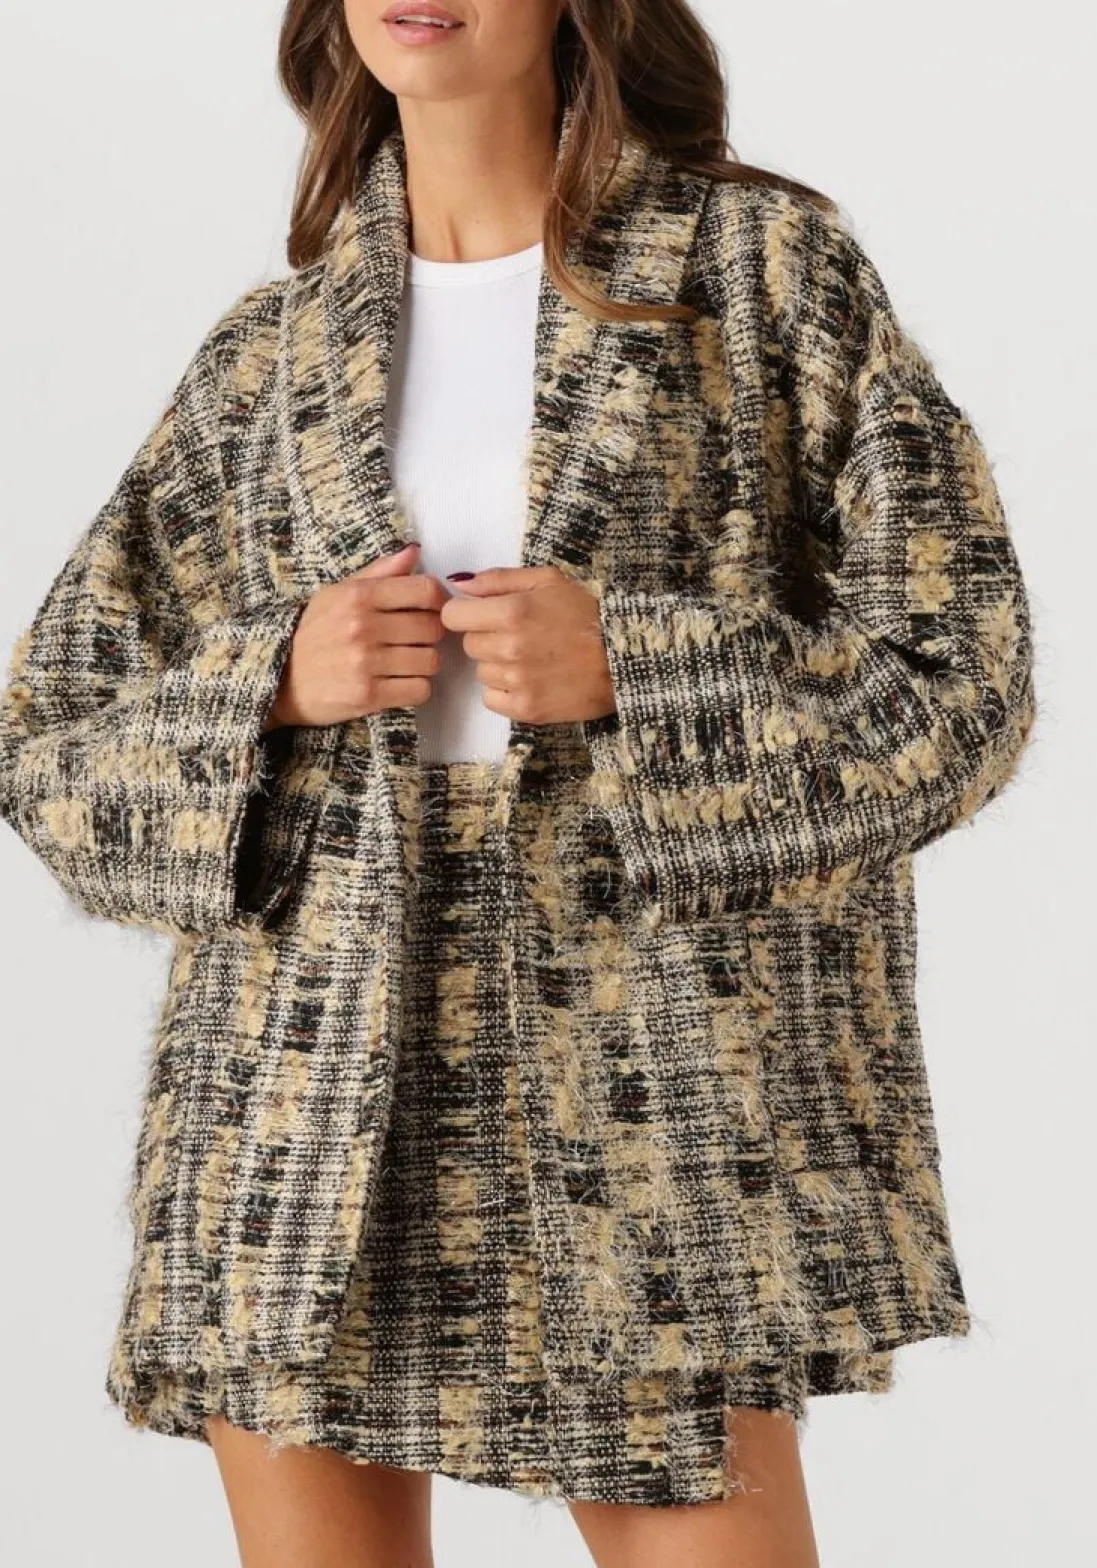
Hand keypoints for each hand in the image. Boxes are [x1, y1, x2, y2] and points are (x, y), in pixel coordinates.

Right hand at [262, 541, 446, 729]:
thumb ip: (378, 573)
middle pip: (432, 627)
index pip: (425, 591)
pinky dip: (416, 688)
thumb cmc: (313, 635)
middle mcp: (362, 627)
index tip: (433, 610)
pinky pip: (420, 690)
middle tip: (414, 640)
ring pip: (430, 660)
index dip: (439, 601)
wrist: (280, 681)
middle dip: (430, 635)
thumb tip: (414, 552)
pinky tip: (399, 683)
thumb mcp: (336, 595)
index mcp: (357, 596)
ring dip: (423, 664)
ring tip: (404, 663)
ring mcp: (365, 663)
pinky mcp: (368, 695)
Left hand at [439, 565, 616, 723]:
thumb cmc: (588, 615)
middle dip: (487, 637)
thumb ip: (499, 580)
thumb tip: (460, 584)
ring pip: (481, 671)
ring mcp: (517, 681)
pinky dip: (505, 690)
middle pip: (468, 644)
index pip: (452, 616)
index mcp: (511, 611)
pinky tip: (531, 679)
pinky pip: (491, 698)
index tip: (481, 615)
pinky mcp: (525, 709)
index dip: (465, 613)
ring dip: (498, 664)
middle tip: (520, 635)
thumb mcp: (549, 581)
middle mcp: (509, 648)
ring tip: (531, 657)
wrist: (624, 659)